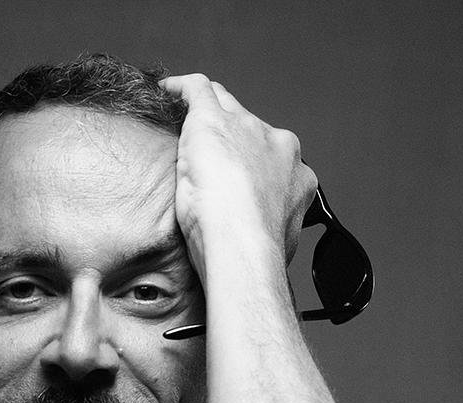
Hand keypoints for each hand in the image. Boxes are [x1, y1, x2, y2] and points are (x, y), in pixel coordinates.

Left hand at [159, 73, 316, 284]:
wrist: (243, 247)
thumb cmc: (253, 253)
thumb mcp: (272, 238)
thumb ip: (269, 226)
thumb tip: (264, 239)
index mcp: (294, 175)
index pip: (270, 157)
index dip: (251, 165)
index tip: (234, 179)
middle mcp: (277, 145)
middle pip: (250, 127)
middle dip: (232, 137)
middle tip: (207, 154)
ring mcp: (247, 129)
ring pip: (225, 106)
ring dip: (207, 114)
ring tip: (184, 122)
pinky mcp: (213, 121)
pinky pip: (197, 90)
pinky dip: (182, 89)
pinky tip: (168, 91)